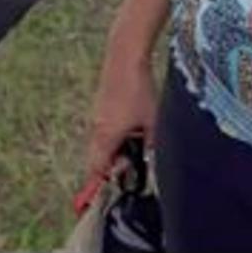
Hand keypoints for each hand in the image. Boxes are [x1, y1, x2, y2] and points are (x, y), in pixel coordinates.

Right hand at [81, 42, 158, 192]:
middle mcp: (97, 128)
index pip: (96, 168)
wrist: (124, 56)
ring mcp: (97, 115)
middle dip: (111, 168)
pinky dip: (114, 136)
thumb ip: (152, 146)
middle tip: (129, 169)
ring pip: (101, 143)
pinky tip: (134, 127)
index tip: (101, 196)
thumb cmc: (139, 90)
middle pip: (97, 158)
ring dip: (114, 150)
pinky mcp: (102, 105)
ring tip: (136, 146)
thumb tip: (155, 164)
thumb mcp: (152, 122)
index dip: (98, 184)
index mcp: (106, 136)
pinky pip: (104, 129)